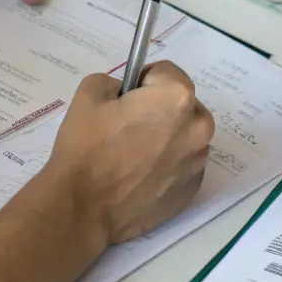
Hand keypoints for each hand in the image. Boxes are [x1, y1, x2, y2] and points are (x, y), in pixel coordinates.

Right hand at [45, 61, 214, 244]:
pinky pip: (183, 164)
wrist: (83, 209)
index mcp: (177, 98)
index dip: (141, 81)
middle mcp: (198, 128)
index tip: (124, 99)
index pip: (165, 72)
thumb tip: (128, 95)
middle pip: (181, 104)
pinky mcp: (192, 189)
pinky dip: (167, 164)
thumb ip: (115, 81)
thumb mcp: (90, 93)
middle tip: (128, 126)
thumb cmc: (86, 147)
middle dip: (159, 108)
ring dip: (166, 136)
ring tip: (133, 154)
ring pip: (184, 135)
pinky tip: (140, 175)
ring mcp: (198, 162)